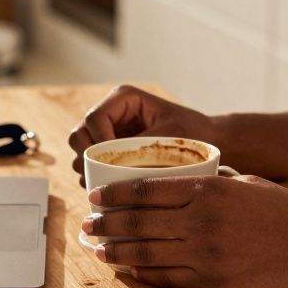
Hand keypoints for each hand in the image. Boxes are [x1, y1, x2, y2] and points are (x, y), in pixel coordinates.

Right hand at [68, 85, 220, 184]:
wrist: (207, 142)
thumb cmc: (193, 134)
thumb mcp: (166, 139)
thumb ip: (136, 150)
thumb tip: (107, 169)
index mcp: (123, 99)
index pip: (95, 119)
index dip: (98, 142)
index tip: (113, 163)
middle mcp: (111, 113)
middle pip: (79, 135)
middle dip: (87, 158)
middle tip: (103, 177)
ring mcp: (107, 132)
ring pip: (80, 151)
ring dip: (89, 169)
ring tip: (108, 185)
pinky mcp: (109, 150)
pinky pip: (90, 164)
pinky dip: (95, 176)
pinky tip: (112, 188)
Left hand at [81, 174, 287, 287]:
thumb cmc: (287, 211)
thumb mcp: (247, 183)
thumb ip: (210, 183)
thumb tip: (179, 181)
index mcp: (208, 191)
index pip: (146, 190)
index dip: (116, 193)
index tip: (97, 196)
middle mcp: (201, 222)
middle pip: (139, 221)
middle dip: (108, 222)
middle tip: (88, 223)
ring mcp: (205, 254)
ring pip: (147, 251)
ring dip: (117, 250)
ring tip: (98, 248)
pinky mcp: (213, 280)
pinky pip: (167, 277)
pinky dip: (143, 273)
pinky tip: (127, 269)